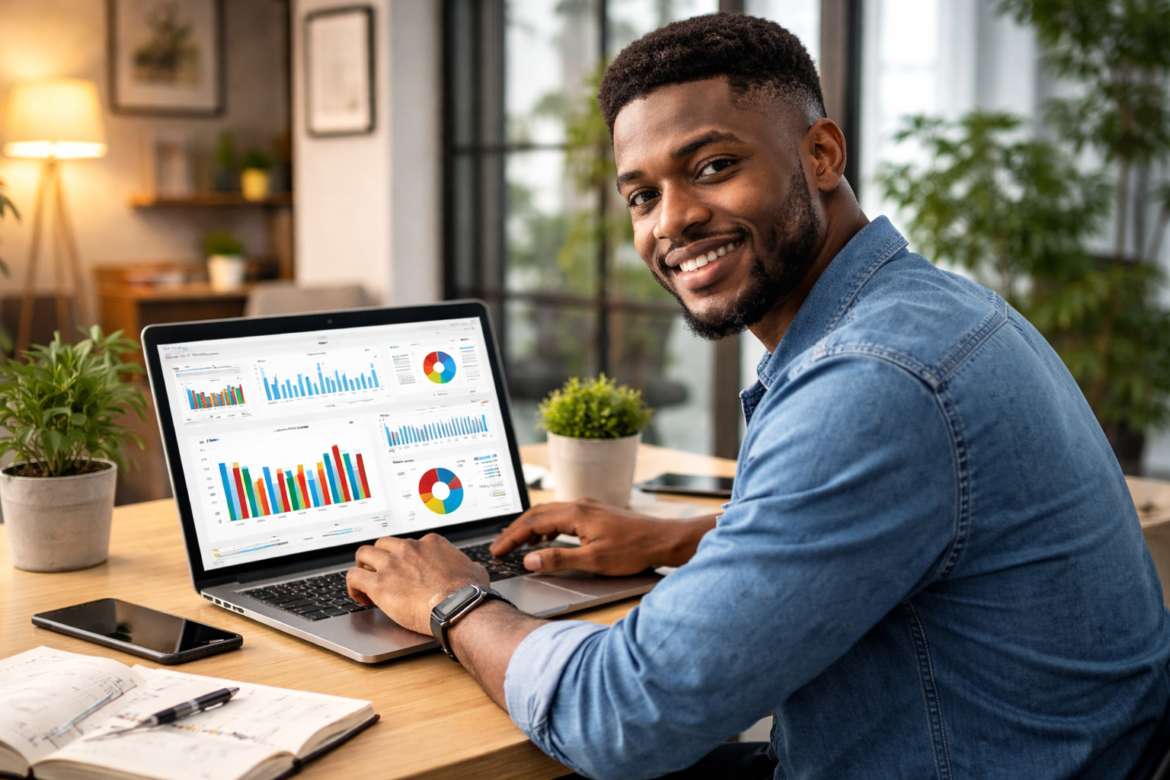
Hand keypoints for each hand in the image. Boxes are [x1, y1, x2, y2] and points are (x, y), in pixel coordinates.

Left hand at [347, 534, 488, 635]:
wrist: (459, 607)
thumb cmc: (468, 593)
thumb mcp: (475, 570)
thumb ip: (468, 566)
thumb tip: (472, 570)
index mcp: (431, 543)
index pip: (410, 543)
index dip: (405, 558)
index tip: (405, 571)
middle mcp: (409, 548)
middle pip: (383, 544)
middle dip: (380, 558)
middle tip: (381, 573)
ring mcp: (392, 564)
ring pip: (363, 554)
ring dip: (362, 567)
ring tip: (365, 582)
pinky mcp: (379, 583)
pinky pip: (354, 577)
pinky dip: (353, 586)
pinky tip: (359, 596)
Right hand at [490, 499, 715, 575]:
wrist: (663, 540)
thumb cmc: (633, 550)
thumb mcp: (594, 561)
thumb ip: (559, 559)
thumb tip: (530, 559)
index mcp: (576, 513)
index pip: (533, 523)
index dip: (511, 537)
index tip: (497, 550)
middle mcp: (580, 505)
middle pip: (537, 513)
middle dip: (515, 530)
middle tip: (499, 547)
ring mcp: (588, 507)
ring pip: (549, 513)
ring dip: (530, 527)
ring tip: (516, 545)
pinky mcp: (595, 513)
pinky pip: (562, 516)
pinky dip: (546, 526)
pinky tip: (545, 539)